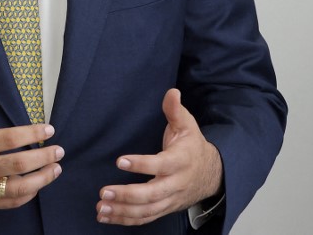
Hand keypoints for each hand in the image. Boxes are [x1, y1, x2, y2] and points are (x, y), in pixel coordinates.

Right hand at [0, 81, 63, 214]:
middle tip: (59, 151)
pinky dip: (27, 194)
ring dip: (42, 179)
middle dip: (44, 157)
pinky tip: (37, 185)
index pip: (9, 139)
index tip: (48, 130)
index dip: (32, 134)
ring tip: (55, 169)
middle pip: (18, 164)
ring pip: (18, 188)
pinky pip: (9, 203)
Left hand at [95, 89, 221, 225]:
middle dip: (127, 195)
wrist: (211, 174)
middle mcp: (175, 183)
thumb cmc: (192, 146)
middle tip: (104, 192)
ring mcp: (170, 199)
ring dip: (123, 211)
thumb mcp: (187, 125)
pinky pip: (145, 218)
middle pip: (152, 194)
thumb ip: (175, 110)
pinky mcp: (164, 208)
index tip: (119, 161)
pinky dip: (126, 220)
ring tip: (101, 207)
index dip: (141, 164)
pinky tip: (107, 217)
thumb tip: (172, 92)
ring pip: (147, 210)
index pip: (161, 165)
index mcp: (180, 161)